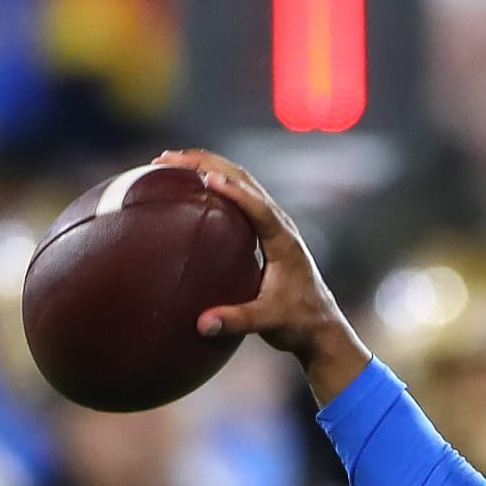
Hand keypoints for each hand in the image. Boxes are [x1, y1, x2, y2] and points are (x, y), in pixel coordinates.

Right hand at [153, 149, 369, 403]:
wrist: (320, 327)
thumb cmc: (298, 323)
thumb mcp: (268, 324)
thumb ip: (237, 321)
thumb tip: (202, 324)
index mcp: (284, 242)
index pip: (260, 209)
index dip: (235, 192)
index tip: (207, 178)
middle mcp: (279, 226)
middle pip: (244, 182)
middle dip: (206, 164)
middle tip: (165, 159)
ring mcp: (272, 225)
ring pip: (239, 183)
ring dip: (206, 167)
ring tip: (167, 162)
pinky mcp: (264, 231)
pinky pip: (237, 197)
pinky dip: (212, 184)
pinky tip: (185, 186)